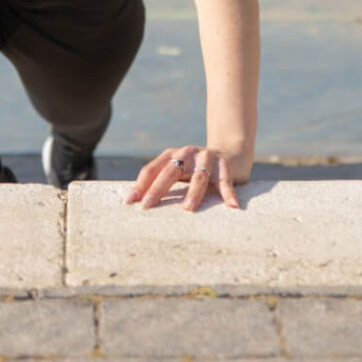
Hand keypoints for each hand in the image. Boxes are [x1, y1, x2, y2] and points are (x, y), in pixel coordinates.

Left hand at [125, 146, 242, 211]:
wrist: (229, 152)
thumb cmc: (196, 169)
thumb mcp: (178, 172)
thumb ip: (160, 182)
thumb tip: (135, 202)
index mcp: (172, 155)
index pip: (152, 169)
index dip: (140, 185)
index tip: (129, 202)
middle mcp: (187, 153)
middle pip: (170, 171)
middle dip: (157, 189)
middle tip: (147, 205)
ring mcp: (206, 157)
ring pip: (199, 176)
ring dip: (193, 192)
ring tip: (188, 208)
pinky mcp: (224, 164)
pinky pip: (225, 181)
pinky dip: (228, 193)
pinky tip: (232, 206)